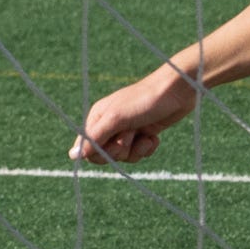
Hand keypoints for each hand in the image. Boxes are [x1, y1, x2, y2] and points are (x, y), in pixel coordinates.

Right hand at [71, 67, 196, 166]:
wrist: (176, 92)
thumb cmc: (143, 100)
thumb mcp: (116, 119)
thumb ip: (94, 138)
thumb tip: (73, 156)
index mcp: (97, 118)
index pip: (87, 148)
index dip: (99, 152)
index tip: (113, 143)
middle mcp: (109, 126)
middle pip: (106, 154)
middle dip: (120, 149)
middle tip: (131, 134)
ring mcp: (127, 131)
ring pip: (124, 156)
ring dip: (137, 149)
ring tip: (145, 135)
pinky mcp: (143, 135)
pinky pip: (139, 154)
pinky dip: (147, 148)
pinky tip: (154, 136)